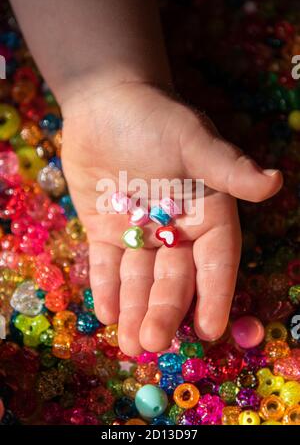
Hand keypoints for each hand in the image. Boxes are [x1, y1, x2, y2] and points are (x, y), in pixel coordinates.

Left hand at [61, 81, 282, 354]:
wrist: (105, 102)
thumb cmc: (155, 117)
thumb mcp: (193, 140)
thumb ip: (227, 167)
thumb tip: (274, 182)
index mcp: (205, 213)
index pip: (216, 260)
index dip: (215, 294)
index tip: (211, 331)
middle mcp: (175, 229)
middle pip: (175, 278)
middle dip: (166, 310)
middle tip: (154, 343)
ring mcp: (138, 233)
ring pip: (139, 278)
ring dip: (134, 310)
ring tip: (131, 344)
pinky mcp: (105, 230)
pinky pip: (107, 264)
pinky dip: (106, 287)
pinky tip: (106, 313)